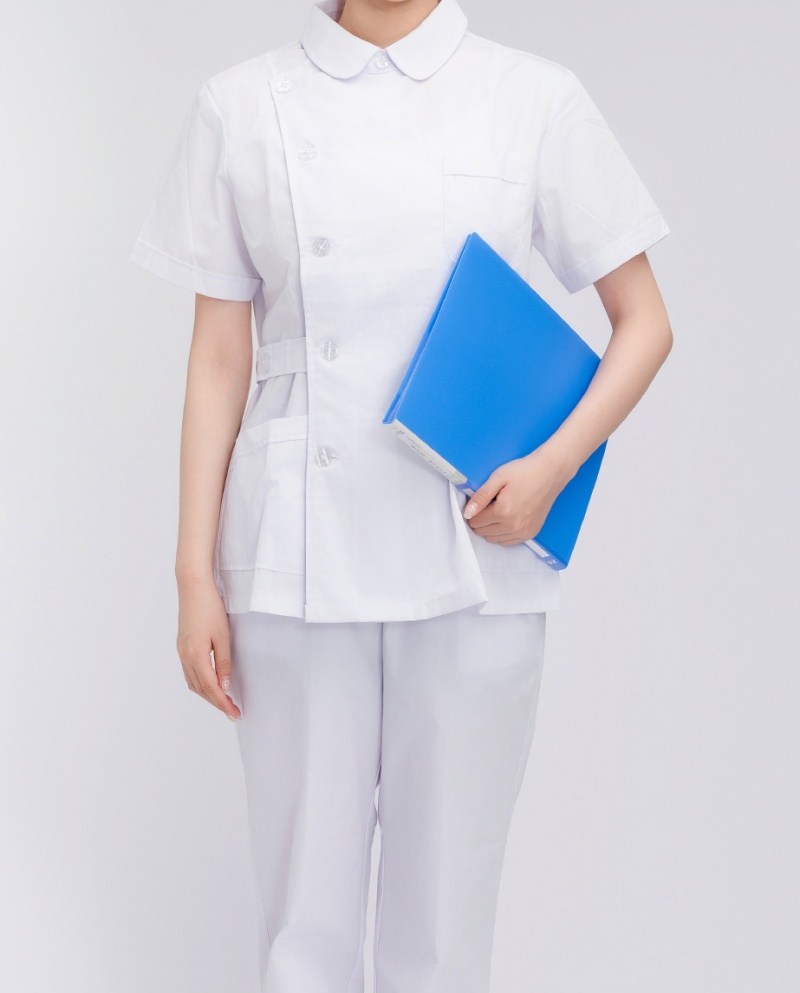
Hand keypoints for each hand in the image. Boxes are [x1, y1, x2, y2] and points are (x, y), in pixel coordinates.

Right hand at [176, 575, 241, 721]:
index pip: (211, 688)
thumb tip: (225, 686)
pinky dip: (200, 683)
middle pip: (200, 689)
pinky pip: (190, 673)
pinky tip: (210, 684)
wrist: (193, 588)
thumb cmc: (210, 608)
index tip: (235, 714)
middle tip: (232, 712)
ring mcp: (181, 652)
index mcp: (196, 656)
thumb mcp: (223, 637)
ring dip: (208, 695)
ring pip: (193, 683)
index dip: (223, 703)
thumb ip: (224, 663)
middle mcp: (185, 657)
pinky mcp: (182, 647)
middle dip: (217, 702)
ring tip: (224, 701)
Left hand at [462, 445, 574, 545]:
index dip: (472, 511)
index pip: (475, 522)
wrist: (550, 472)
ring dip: (490, 528)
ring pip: (493, 539)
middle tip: (487, 505)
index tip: (478, 502)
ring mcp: (523, 532)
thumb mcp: (498, 478)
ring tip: (497, 510)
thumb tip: (467, 513)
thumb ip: (480, 497)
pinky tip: (505, 520)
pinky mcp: (531, 533)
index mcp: (503, 512)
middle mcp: (513, 526)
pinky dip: (501, 534)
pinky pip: (507, 542)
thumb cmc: (524, 471)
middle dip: (480, 520)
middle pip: (483, 532)